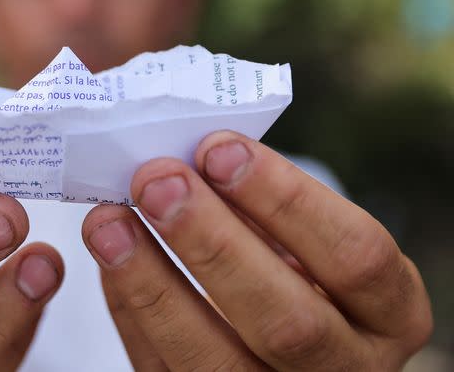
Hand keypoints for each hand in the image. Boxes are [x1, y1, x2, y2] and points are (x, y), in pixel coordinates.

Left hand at [82, 131, 431, 370]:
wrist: (288, 336)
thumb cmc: (295, 265)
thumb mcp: (305, 238)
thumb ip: (262, 205)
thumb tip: (189, 157)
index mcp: (389, 312)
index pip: (355, 255)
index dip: (284, 199)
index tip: (218, 148)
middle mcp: (348, 367)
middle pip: (286, 319)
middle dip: (213, 243)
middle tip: (156, 181)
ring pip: (215, 360)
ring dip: (152, 284)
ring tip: (108, 221)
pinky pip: (163, 370)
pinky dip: (131, 311)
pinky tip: (111, 260)